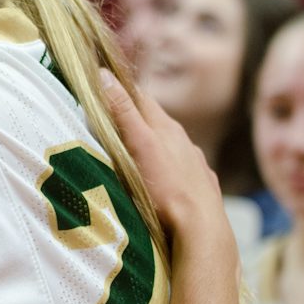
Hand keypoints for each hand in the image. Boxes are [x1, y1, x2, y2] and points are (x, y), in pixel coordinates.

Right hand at [99, 68, 222, 234]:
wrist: (201, 229)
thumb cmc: (167, 187)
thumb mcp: (139, 144)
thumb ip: (123, 111)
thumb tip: (104, 74)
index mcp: (166, 127)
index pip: (140, 98)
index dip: (121, 91)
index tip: (101, 89)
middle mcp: (184, 141)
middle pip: (155, 122)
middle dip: (134, 118)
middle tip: (109, 122)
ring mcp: (194, 165)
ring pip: (170, 147)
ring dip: (152, 145)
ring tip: (133, 154)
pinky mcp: (200, 187)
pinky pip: (181, 171)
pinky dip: (167, 169)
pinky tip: (161, 181)